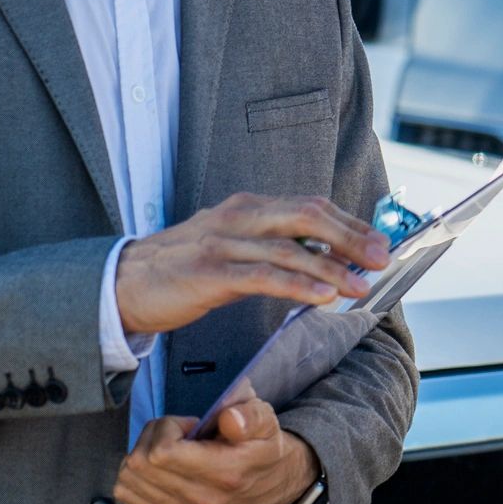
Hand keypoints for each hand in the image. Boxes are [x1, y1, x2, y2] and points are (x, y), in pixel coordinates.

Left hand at [112, 385, 321, 503]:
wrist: (274, 485)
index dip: (168, 427)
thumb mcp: (268, 422)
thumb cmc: (263, 448)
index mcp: (225, 474)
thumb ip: (251, 416)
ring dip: (142, 455)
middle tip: (177, 433)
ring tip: (169, 450)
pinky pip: (128, 495)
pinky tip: (159, 467)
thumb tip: (229, 418)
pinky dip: (136, 475)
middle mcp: (201, 501)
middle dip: (152, 436)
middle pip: (140, 463)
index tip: (189, 424)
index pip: (162, 453)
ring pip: (128, 479)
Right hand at [116, 192, 391, 334]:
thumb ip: (272, 247)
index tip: (380, 243)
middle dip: (350, 237)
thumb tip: (324, 259)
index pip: (311, 206)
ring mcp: (222, 242)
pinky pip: (262, 277)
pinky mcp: (208, 273)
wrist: (120, 283)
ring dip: (331, 267)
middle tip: (381, 258)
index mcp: (248, 207)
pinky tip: (322, 296)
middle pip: (307, 216)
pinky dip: (296, 285)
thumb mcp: (232, 247)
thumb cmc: (182, 269)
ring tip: (361, 285)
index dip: (350, 223)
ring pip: (288, 249)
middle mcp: (239, 216)